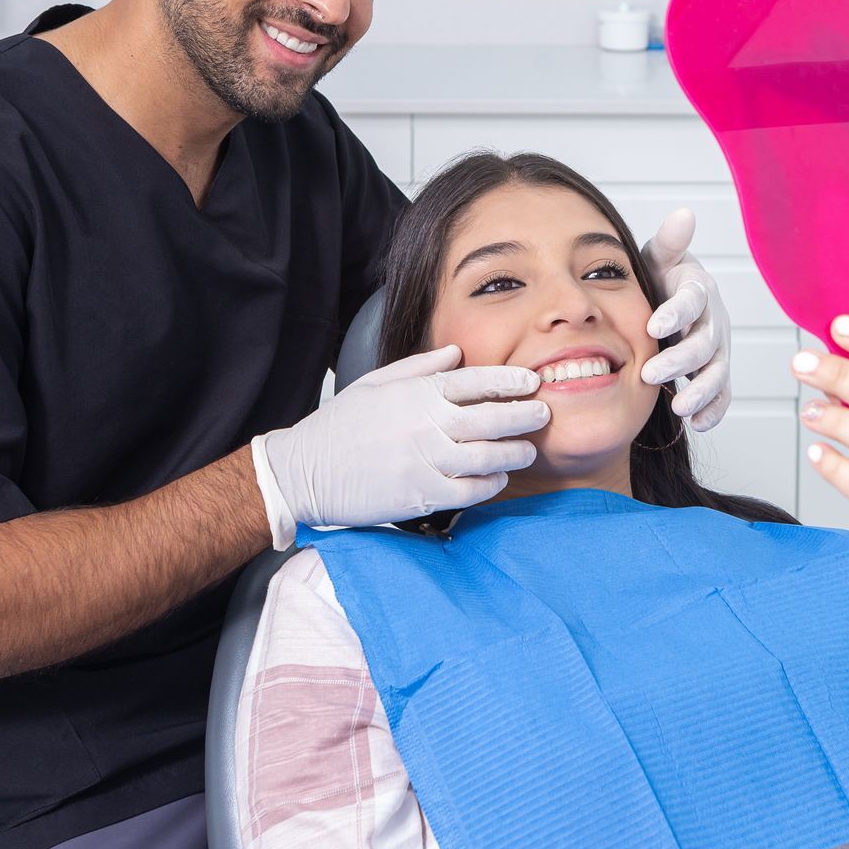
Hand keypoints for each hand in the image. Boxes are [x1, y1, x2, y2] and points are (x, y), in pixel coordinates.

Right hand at [253, 345, 548, 541]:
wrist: (304, 471)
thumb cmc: (339, 426)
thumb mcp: (376, 383)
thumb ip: (419, 367)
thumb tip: (455, 352)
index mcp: (416, 393)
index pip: (475, 381)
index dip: (509, 381)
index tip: (531, 382)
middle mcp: (425, 424)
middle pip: (490, 418)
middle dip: (524, 415)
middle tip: (543, 414)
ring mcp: (424, 461)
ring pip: (486, 456)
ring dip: (513, 452)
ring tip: (526, 449)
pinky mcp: (419, 495)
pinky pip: (468, 490)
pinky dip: (489, 483)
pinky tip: (498, 478)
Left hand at [638, 207, 731, 431]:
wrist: (671, 305)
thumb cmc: (661, 280)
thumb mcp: (660, 259)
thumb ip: (669, 243)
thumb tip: (683, 214)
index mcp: (698, 291)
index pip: (692, 301)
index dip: (675, 313)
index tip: (654, 327)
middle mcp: (713, 321)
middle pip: (703, 343)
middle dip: (679, 360)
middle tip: (650, 374)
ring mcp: (718, 350)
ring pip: (716, 372)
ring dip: (699, 390)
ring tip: (679, 407)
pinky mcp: (717, 374)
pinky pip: (722, 394)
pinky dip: (714, 410)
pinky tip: (700, 424)